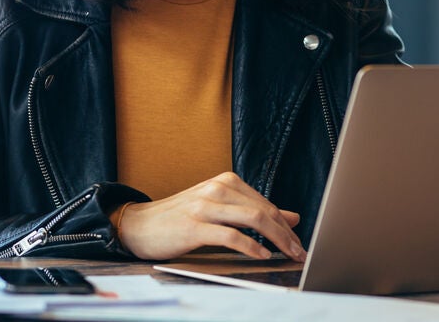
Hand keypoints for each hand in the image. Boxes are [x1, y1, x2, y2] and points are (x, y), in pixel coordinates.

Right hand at [116, 172, 306, 261]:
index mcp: (227, 182)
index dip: (286, 225)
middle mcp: (218, 189)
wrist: (138, 224)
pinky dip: (250, 246)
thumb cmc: (181, 218)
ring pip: (253, 219)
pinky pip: (231, 236)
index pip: (266, 204)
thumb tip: (292, 217)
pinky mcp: (194, 226)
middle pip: (264, 211)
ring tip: (287, 254)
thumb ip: (253, 211)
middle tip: (300, 252)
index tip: (299, 242)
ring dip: (276, 239)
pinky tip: (261, 255)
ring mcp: (206, 206)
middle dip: (287, 234)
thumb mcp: (220, 209)